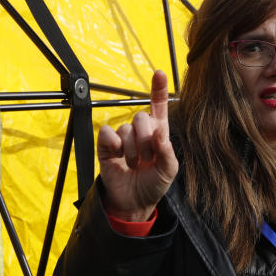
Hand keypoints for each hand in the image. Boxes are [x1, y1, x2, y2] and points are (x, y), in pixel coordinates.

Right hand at [97, 70, 178, 220]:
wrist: (133, 202)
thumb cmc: (153, 184)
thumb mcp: (168, 170)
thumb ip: (167, 151)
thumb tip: (160, 134)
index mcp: (158, 133)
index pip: (159, 106)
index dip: (159, 89)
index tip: (159, 73)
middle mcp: (140, 132)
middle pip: (142, 117)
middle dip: (146, 140)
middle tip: (147, 159)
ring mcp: (123, 137)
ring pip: (127, 129)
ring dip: (133, 150)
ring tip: (134, 165)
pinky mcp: (107, 145)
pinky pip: (108, 133)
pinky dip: (115, 144)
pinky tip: (118, 156)